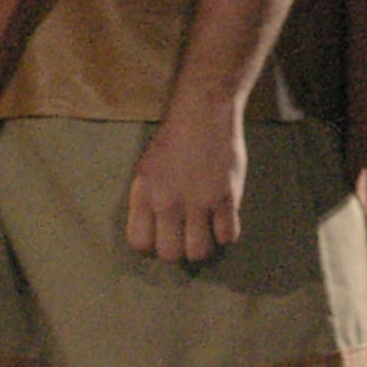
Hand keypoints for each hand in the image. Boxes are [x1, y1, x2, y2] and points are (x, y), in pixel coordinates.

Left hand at [124, 95, 245, 263]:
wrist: (202, 111)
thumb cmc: (172, 139)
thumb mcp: (146, 168)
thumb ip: (148, 200)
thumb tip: (153, 233)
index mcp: (144, 193)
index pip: (139, 243)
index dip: (151, 245)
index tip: (161, 235)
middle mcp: (168, 202)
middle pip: (170, 255)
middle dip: (178, 251)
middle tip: (184, 235)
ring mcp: (198, 201)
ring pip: (199, 252)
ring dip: (202, 245)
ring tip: (204, 231)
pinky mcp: (226, 197)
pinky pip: (228, 236)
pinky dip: (226, 233)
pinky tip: (223, 219)